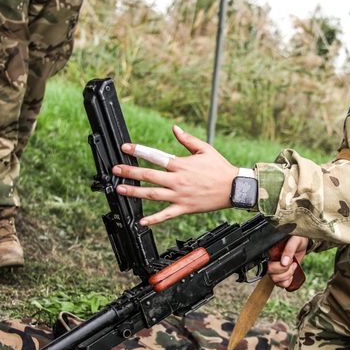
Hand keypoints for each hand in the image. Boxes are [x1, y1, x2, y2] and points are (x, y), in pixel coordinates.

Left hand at [113, 125, 236, 225]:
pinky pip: (166, 215)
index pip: (155, 155)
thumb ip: (187, 139)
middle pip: (148, 175)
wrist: (234, 188)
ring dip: (135, 192)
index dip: (138, 150)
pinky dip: (153, 219)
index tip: (125, 148)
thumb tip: (174, 128)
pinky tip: (142, 221)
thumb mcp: (205, 149)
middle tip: (115, 170)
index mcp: (181, 164)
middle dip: (129, 172)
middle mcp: (177, 180)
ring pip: (152, 194)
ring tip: (121, 189)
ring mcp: (180, 195)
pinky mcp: (184, 208)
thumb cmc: (220, 168)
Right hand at [269, 236, 307, 288]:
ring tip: (293, 267)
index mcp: (270, 251)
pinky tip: (292, 274)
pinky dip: (287, 282)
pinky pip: (280, 284)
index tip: (290, 261)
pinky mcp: (280, 274)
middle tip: (292, 263)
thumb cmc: (297, 238)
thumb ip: (289, 249)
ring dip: (287, 276)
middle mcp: (270, 260)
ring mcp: (274, 268)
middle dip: (285, 271)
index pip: (267, 264)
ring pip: (275, 280)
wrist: (302, 243)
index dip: (279, 266)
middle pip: (270, 274)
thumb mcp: (295, 240)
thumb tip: (284, 262)